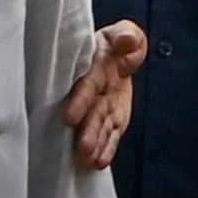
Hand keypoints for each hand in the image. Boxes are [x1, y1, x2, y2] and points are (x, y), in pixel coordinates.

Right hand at [64, 20, 147, 169]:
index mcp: (94, 70)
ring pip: (98, 128)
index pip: (86, 87)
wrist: (118, 57)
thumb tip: (127, 42)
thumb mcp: (124, 34)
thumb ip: (127, 35)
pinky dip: (105, 150)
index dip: (80, 102)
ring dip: (93, 145)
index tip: (69, 118)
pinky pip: (110, 136)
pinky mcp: (113, 120)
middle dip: (87, 131)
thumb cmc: (118, 44)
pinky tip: (98, 164)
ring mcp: (103, 108)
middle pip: (91, 113)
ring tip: (87, 160)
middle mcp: (96, 92)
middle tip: (82, 150)